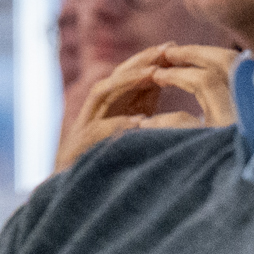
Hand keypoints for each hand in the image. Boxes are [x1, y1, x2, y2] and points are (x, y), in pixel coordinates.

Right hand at [59, 44, 237, 165]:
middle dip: (140, 62)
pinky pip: (95, 132)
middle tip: (165, 51)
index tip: (173, 48)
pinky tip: (138, 122)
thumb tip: (179, 90)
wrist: (79, 206)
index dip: (150, 60)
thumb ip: (149, 110)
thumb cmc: (111, 172)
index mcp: (110, 110)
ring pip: (101, 94)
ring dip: (127, 82)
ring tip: (152, 75)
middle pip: (116, 75)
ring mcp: (82, 129)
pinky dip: (117, 125)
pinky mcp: (75, 150)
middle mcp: (95, 113)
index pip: (129, 76)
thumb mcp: (136, 135)